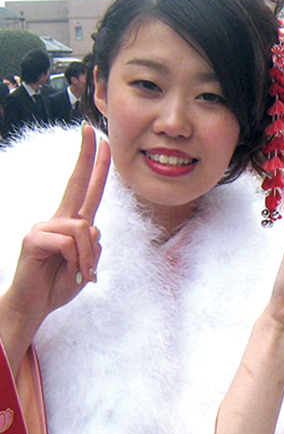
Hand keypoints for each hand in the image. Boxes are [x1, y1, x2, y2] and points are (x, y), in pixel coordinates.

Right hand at [0, 125, 109, 368]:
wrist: (36, 304)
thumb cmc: (60, 283)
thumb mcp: (87, 263)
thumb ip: (93, 244)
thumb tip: (92, 226)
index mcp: (73, 223)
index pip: (87, 190)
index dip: (95, 167)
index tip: (100, 141)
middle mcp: (58, 219)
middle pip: (76, 184)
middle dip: (88, 157)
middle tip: (92, 129)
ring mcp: (44, 226)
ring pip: (85, 228)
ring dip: (89, 257)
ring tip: (81, 275)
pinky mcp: (34, 238)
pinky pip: (70, 243)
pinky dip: (77, 262)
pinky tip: (68, 273)